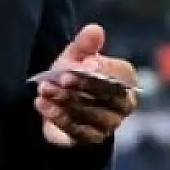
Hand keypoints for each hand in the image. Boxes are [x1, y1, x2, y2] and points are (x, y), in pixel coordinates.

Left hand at [35, 24, 137, 146]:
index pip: (121, 75)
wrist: (59, 99)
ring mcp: (110, 124)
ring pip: (90, 114)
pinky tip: (42, 104)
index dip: (102, 69)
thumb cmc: (74, 72)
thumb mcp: (77, 55)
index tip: (82, 63)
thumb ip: (86, 43)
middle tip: (60, 77)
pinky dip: (58, 116)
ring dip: (65, 100)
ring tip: (44, 89)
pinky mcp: (91, 139)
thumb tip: (94, 29)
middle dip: (82, 86)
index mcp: (127, 80)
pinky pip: (77, 130)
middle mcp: (124, 104)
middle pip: (108, 97)